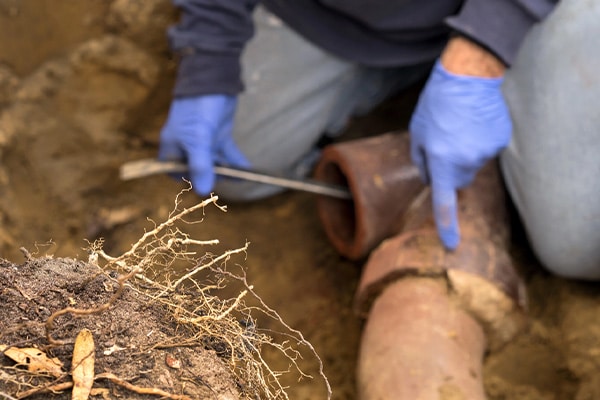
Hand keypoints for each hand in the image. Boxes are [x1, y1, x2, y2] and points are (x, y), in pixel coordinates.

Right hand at [158, 94, 249, 194]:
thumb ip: (201, 165)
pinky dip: (236, 161)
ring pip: (214, 162)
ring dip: (227, 171)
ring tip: (242, 179)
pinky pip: (227, 153)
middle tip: (228, 180)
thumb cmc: (198, 108)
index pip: (174, 171)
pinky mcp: (218, 134)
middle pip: (197, 169)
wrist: (214, 78)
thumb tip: (203, 191)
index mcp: (172, 146)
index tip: (204, 182)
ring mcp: (203, 140)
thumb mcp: (199, 139)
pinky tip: (247, 170)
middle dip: (211, 177)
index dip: (187, 179)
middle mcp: (186, 145)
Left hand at [409, 59, 511, 248]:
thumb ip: (421, 161)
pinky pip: (487, 151)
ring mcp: (487, 152)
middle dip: (451, 170)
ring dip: (465, 153)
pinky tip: (475, 124)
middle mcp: (466, 161)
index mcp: (442, 161)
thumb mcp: (417, 132)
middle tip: (444, 144)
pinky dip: (480, 142)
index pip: (444, 201)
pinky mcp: (501, 141)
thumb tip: (429, 180)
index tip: (451, 244)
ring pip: (473, 165)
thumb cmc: (437, 104)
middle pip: (459, 180)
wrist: (468, 76)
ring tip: (460, 128)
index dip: (447, 225)